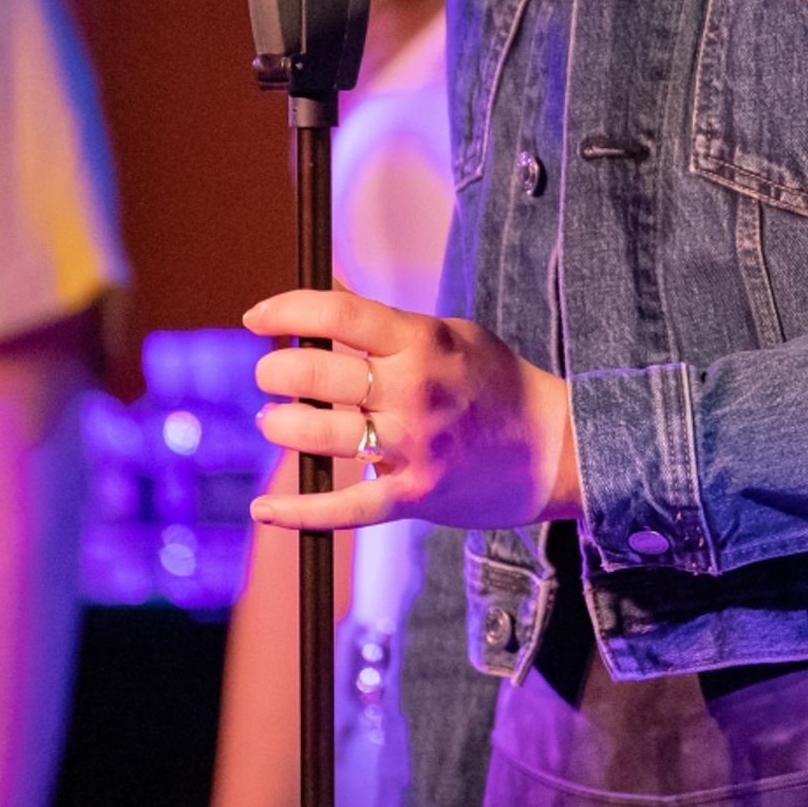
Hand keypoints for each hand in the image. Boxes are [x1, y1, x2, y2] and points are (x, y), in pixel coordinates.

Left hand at [242, 287, 580, 531]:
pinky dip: (298, 511)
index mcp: (422, 341)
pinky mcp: (413, 495)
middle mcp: (414, 390)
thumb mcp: (449, 333)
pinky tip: (264, 508)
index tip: (257, 316)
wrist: (551, 449)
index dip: (288, 311)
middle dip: (276, 373)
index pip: (339, 316)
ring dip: (282, 427)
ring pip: (320, 437)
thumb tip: (324, 295)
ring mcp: (413, 446)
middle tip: (269, 374)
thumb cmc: (494, 382)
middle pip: (317, 377)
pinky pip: (344, 508)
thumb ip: (386, 322)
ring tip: (273, 420)